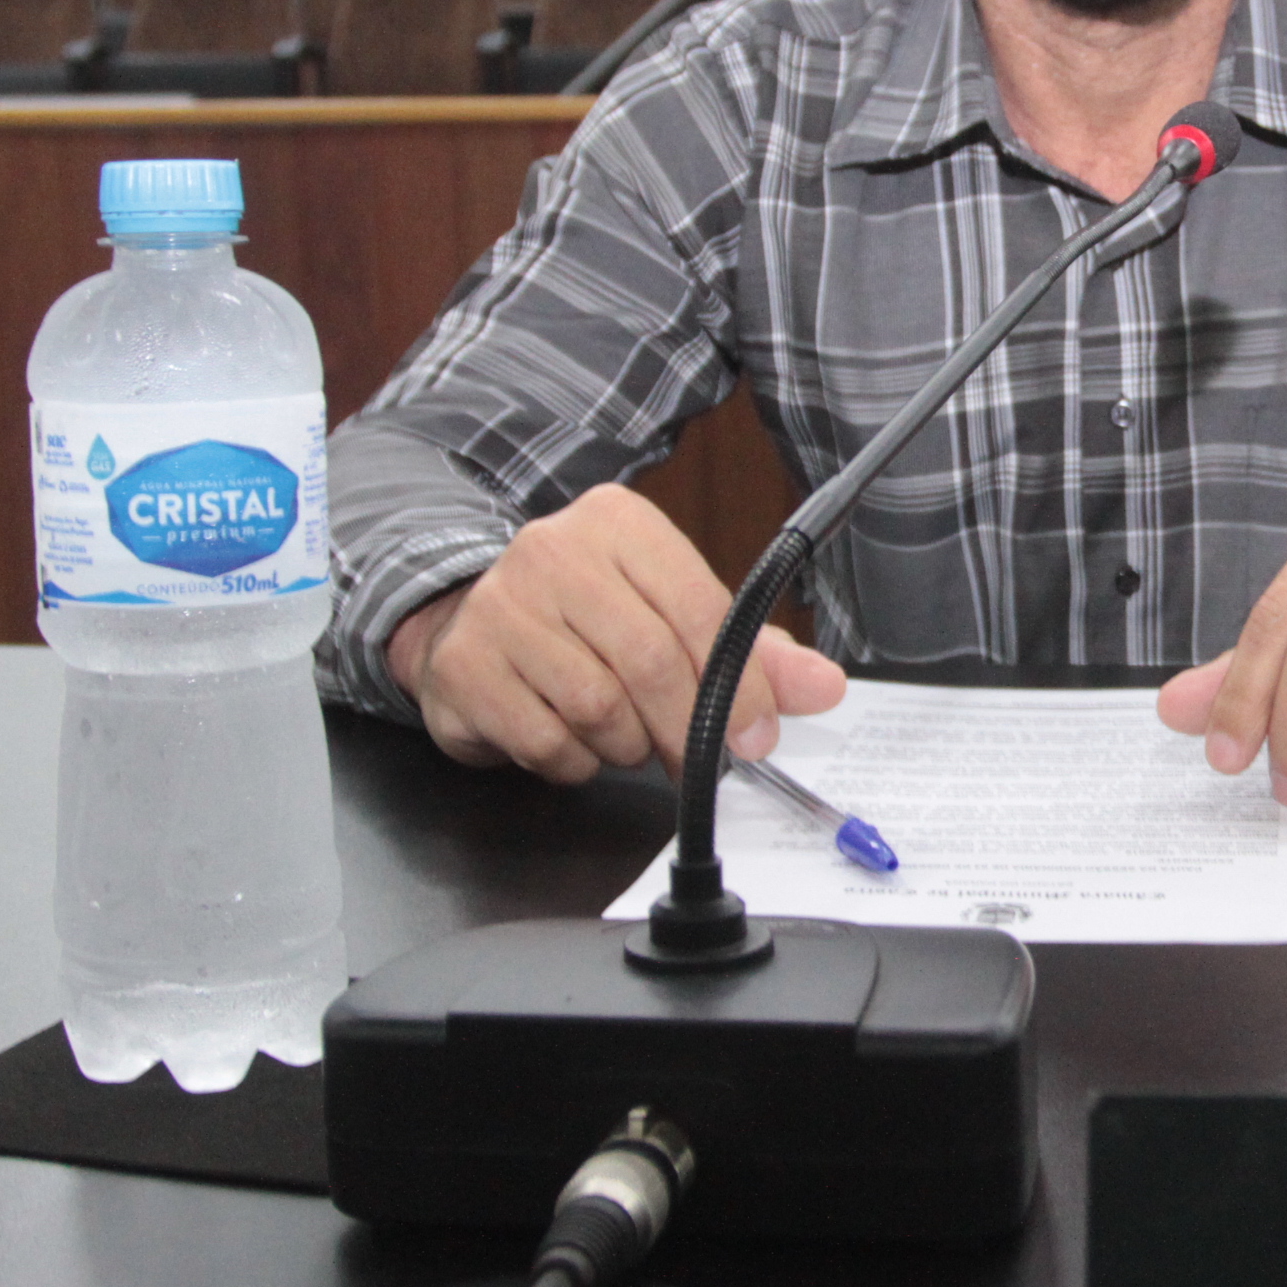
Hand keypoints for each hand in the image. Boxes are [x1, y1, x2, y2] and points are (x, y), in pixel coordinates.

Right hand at [385, 482, 845, 785]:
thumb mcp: (671, 616)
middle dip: (685, 730)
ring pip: (598, 709)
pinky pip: (547, 742)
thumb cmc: (587, 622)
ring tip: (618, 730)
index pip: (701, 609)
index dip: (740, 687)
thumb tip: (824, 687)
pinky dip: (573, 760)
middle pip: (650, 663)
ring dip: (625, 744)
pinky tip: (567, 736)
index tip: (755, 739)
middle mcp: (553, 551)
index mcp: (619, 525)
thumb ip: (750, 652)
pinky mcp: (463, 665)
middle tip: (694, 761)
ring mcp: (499, 605)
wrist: (464, 622)